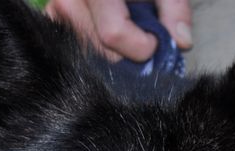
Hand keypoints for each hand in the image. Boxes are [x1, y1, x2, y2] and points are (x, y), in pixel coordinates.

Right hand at [45, 0, 192, 62]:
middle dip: (130, 55)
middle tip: (143, 35)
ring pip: (90, 57)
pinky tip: (109, 36)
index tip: (156, 40)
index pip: (114, 34)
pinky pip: (77, 50)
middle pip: (103, 53)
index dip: (141, 46)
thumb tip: (181, 43)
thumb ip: (176, 10)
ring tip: (126, 27)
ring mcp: (57, 11)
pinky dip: (97, 49)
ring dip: (115, 53)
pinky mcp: (54, 20)